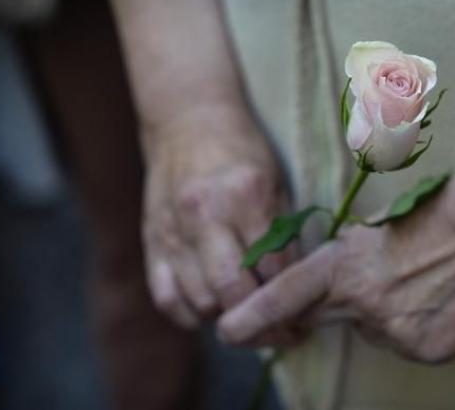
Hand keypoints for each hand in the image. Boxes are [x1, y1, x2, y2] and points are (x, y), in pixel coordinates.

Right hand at [142, 120, 291, 328]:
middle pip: (232, 291)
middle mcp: (206, 216)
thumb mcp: (275, 182)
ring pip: (200, 301)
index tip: (303, 315)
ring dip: (227, 318)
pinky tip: (210, 312)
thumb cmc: (242, 151)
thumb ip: (283, 233)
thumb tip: (294, 283)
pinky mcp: (151, 241)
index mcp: (246, 197)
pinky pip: (166, 297)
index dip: (291, 297)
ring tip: (247, 318)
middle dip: (260, 321)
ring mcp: (173, 231)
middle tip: (279, 332)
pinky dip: (189, 316)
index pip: (272, 267)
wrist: (189, 122)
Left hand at [217, 169, 454, 361]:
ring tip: (429, 276)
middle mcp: (367, 307)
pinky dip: (418, 323)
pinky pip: (410, 340)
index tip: (227, 329)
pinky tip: (445, 295)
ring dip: (390, 311)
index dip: (252, 316)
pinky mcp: (432, 351)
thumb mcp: (383, 224)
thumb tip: (341, 288)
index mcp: (349, 265)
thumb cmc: (448, 207)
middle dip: (346, 299)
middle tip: (385, 273)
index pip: (288, 295)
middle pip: (336, 315)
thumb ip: (353, 260)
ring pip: (377, 329)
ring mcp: (400, 334)